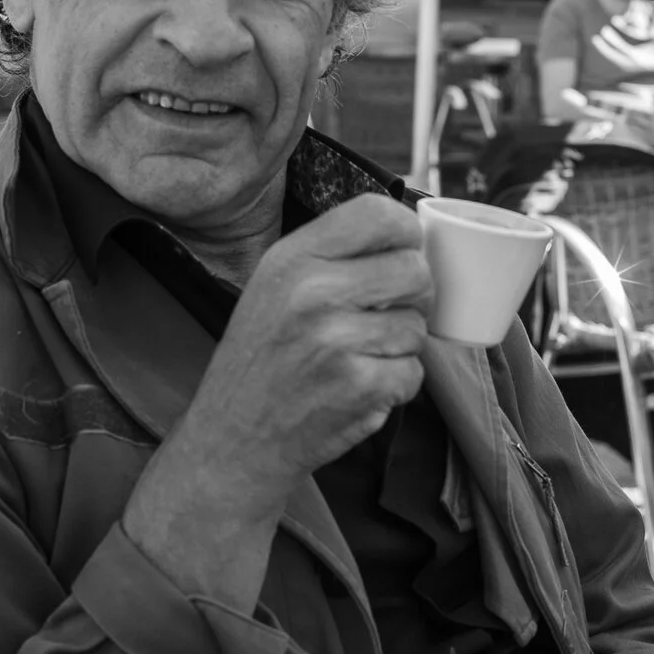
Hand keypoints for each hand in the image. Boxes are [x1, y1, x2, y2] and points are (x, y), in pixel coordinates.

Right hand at [177, 194, 432, 510]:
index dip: (407, 234)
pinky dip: (397, 385)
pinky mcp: (359, 386)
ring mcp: (337, 341)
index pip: (380, 214)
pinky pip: (415, 372)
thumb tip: (412, 235)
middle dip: (413, 297)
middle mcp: (313, 292)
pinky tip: (359, 388)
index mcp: (293, 257)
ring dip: (401, 347)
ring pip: (419, 326)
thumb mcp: (276, 286)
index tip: (402, 255)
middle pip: (416, 270)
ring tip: (357, 359)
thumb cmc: (264, 359)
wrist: (234, 439)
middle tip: (384, 317)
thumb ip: (333, 255)